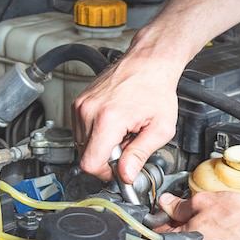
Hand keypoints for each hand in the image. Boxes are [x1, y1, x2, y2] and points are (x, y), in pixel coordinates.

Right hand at [71, 55, 178, 182]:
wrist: (148, 63)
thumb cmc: (156, 89)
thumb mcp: (160, 129)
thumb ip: (140, 155)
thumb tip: (126, 176)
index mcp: (108, 119)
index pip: (90, 163)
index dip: (105, 173)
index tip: (119, 170)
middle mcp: (89, 111)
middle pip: (85, 155)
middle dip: (107, 158)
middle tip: (128, 144)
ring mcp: (81, 105)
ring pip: (82, 144)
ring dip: (102, 145)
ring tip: (123, 132)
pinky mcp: (78, 103)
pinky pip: (81, 131)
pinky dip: (97, 134)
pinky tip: (114, 124)